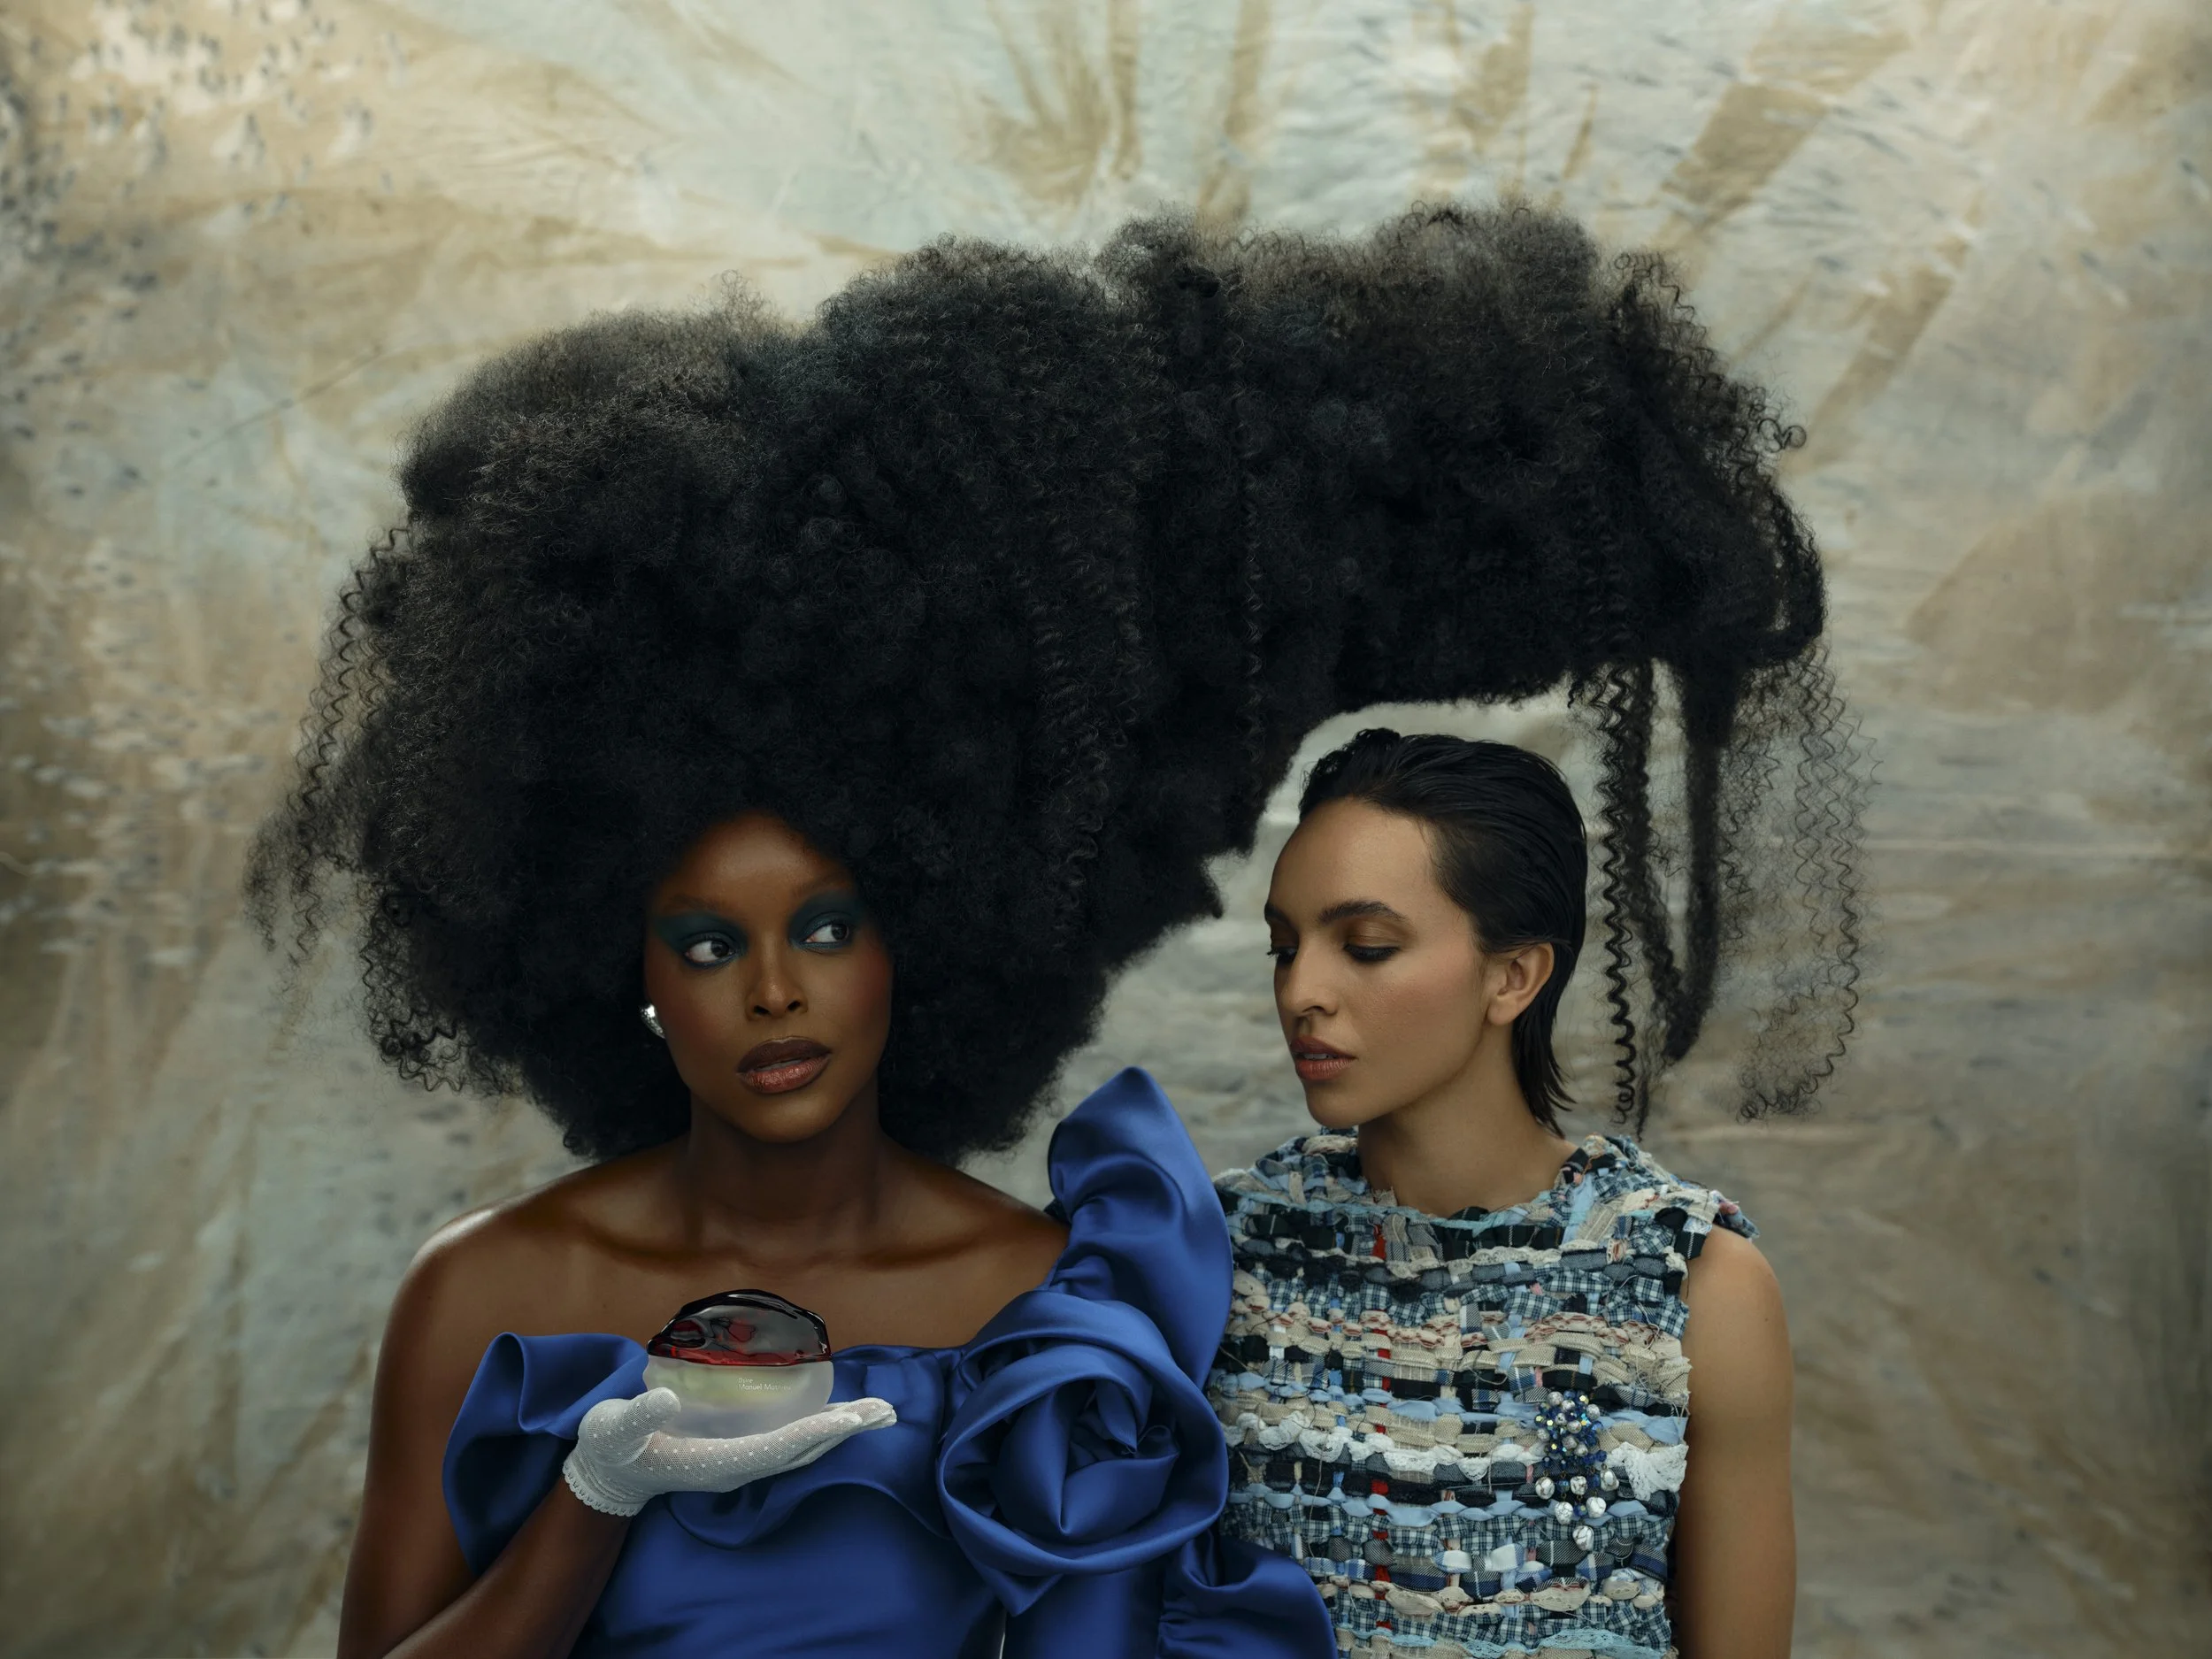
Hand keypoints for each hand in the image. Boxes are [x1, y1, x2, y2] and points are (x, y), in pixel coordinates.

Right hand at [561, 1388, 897, 1517]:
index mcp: (716, 1463)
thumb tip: (666, 1397)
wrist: (605, 1476)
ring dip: (839, 1431)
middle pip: (803, 1451)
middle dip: (845, 1431)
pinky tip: (834, 1416)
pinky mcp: (737, 1456)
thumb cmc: (610, 1448)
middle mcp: (737, 1469)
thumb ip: (638, 1415)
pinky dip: (818, 1429)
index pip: (779, 1447)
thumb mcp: (614, 1429)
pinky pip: (789, 1445)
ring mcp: (739, 1465)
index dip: (816, 1429)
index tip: (853, 1416)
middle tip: (887, 1412)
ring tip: (876, 1414)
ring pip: (801, 1450)